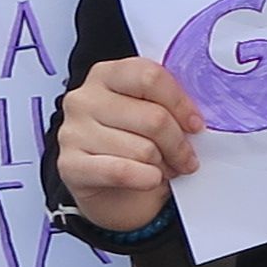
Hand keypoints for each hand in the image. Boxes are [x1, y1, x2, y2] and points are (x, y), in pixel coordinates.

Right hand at [54, 56, 200, 232]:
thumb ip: (168, 104)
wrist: (112, 191)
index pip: (150, 77)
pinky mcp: (70, 165)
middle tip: (185, 157)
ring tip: (162, 168)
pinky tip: (150, 179)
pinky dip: (146, 179)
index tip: (195, 124)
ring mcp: (73, 131)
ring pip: (143, 149)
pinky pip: (122, 171)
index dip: (181, 103)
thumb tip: (196, 116)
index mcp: (107, 75)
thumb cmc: (134, 145)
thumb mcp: (151, 114)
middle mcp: (84, 98)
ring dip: (162, 165)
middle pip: (153, 117)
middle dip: (178, 143)